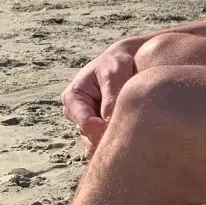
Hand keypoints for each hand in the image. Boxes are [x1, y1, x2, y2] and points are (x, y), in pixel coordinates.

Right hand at [61, 40, 137, 158]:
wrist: (125, 61)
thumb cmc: (117, 64)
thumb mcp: (113, 75)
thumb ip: (110, 98)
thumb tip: (109, 124)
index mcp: (72, 98)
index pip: (85, 123)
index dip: (105, 128)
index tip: (124, 124)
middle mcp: (75, 113)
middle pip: (90, 137)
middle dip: (110, 134)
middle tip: (132, 128)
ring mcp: (85, 122)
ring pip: (97, 143)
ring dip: (114, 138)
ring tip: (133, 127)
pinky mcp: (97, 128)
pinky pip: (104, 144)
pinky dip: (116, 141)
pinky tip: (131, 134)